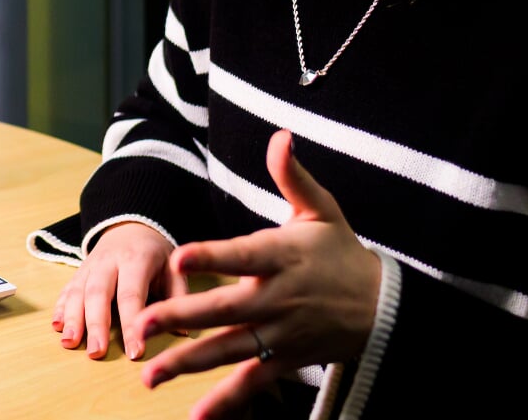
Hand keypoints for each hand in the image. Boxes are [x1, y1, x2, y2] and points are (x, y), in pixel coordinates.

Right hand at [50, 221, 187, 360]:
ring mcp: (90, 265)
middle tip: (96, 353)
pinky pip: (67, 289)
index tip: (134, 352)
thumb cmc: (156, 254)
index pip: (131, 295)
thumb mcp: (173, 268)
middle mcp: (109, 261)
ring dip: (72, 318)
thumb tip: (182, 330)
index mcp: (136, 260)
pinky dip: (60, 308)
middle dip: (95, 324)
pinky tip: (57, 326)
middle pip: (98, 293)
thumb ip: (178, 295)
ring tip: (70, 343)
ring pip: (77, 292)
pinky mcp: (78, 271)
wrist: (132, 225)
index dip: (131, 324)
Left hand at [135, 130, 380, 417]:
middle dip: (182, 318)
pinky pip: (251, 382)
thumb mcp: (321, 210)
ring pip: (229, 350)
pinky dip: (225, 401)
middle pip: (224, 310)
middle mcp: (277, 297)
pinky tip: (195, 415)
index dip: (211, 256)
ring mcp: (280, 333)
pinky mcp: (285, 359)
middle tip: (144, 323)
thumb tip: (280, 136)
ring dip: (188, 363)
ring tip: (150, 374)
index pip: (241, 255)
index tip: (178, 256)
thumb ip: (293, 177)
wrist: (384, 306)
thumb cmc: (341, 252)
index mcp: (280, 256)